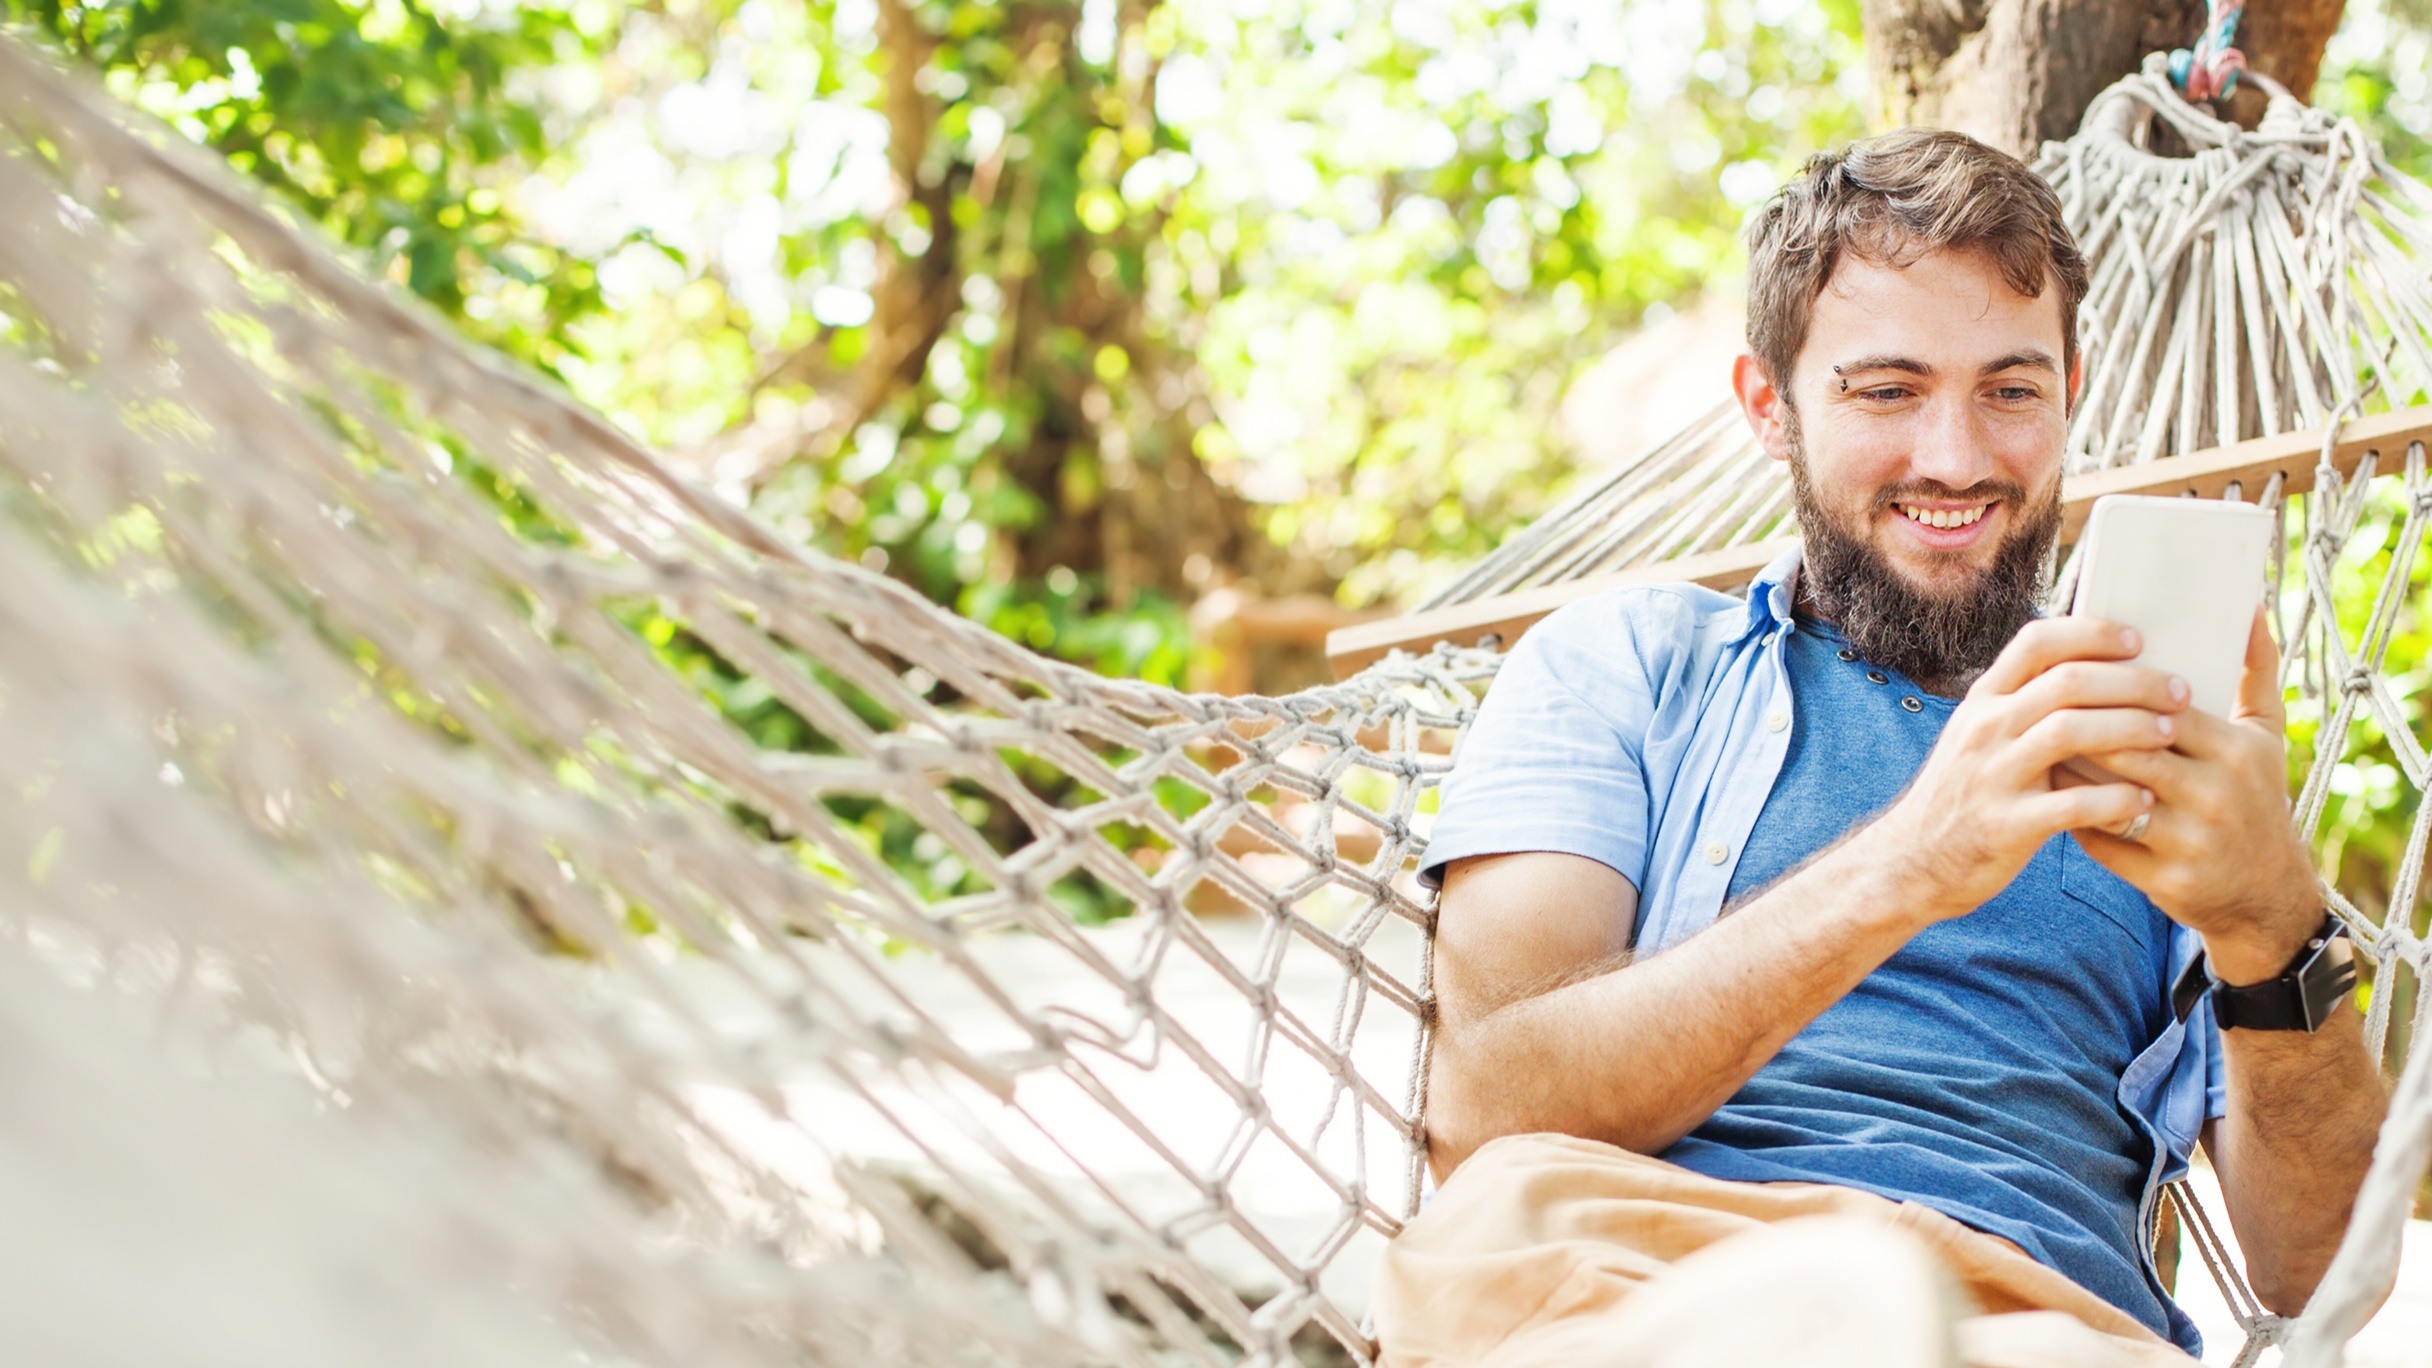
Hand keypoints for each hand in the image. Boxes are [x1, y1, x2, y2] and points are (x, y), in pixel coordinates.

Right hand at [1866, 616, 2185, 922]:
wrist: (1912, 862)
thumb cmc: (1963, 795)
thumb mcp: (1978, 737)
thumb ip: (2023, 705)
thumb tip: (2092, 671)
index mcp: (1982, 701)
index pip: (2037, 642)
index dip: (2092, 633)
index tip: (2138, 640)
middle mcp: (1985, 730)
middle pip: (2067, 682)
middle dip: (2133, 682)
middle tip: (2177, 692)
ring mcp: (1992, 776)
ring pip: (2070, 732)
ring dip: (2130, 729)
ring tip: (2169, 735)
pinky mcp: (2006, 825)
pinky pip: (2073, 804)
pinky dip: (2117, 799)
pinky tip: (2145, 801)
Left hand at [2072, 609, 2319, 983]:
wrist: (2266, 897)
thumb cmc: (2257, 800)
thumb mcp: (2266, 737)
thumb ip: (2255, 670)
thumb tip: (2247, 605)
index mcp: (2236, 752)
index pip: (2160, 707)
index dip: (2113, 691)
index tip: (2077, 675)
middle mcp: (2216, 795)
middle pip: (2126, 748)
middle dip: (2079, 728)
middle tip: (2038, 709)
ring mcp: (2190, 841)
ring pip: (2106, 793)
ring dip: (2066, 770)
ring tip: (2036, 747)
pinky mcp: (2166, 880)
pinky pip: (2102, 840)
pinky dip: (2071, 815)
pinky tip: (2047, 795)